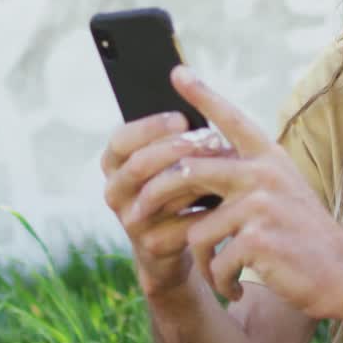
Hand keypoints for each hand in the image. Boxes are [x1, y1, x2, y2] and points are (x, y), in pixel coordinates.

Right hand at [101, 111, 234, 298]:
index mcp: (114, 164)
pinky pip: (182, 223)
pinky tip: (229, 198)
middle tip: (212, 139)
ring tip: (227, 164)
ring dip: (196, 177)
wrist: (174, 244)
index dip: (150, 127)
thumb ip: (173, 136)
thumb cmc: (176, 188)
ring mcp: (130, 221)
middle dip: (176, 149)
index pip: (121, 140)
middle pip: (139, 165)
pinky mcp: (152, 246)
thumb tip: (196, 97)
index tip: (183, 117)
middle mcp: (115, 192)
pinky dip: (207, 210)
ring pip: (161, 194)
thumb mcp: (167, 160)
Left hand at [135, 65, 342, 317]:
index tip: (177, 72)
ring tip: (219, 273)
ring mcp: (260, 204)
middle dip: (157, 196)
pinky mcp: (257, 239)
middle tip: (136, 216)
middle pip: (188, 172)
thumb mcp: (280, 191)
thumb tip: (191, 166)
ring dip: (203, 259)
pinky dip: (219, 280)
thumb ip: (245, 175)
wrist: (342, 271)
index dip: (203, 95)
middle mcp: (263, 173)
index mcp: (268, 158)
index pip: (230, 119)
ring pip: (197, 229)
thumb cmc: (304, 235)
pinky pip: (214, 259)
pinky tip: (234, 287)